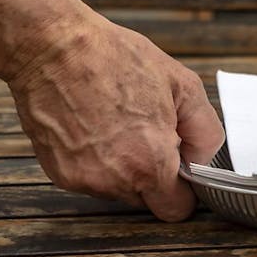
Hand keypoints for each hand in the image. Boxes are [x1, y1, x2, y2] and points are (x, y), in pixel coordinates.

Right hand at [6, 13, 223, 221]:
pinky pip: (90, 178)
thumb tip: (201, 158)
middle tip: (145, 133)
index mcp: (150, 163)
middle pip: (146, 200)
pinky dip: (95, 160)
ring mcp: (83, 179)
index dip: (182, 190)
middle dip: (152, 175)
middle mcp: (115, 180)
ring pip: (117, 189)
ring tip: (115, 123)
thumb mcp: (183, 85)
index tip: (178, 169)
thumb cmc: (114, 58)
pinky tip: (93, 125)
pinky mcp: (58, 173)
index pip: (175, 210)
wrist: (51, 46)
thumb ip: (205, 132)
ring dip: (122, 167)